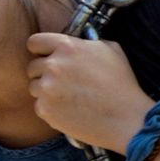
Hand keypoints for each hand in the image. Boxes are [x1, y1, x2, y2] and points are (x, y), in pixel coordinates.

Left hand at [27, 33, 153, 151]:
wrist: (127, 118)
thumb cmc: (122, 84)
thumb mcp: (112, 50)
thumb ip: (87, 43)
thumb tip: (79, 42)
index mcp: (67, 46)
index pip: (34, 42)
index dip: (41, 50)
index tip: (47, 57)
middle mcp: (53, 65)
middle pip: (32, 67)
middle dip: (45, 73)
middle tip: (64, 83)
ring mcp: (47, 89)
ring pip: (34, 87)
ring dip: (46, 92)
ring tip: (69, 98)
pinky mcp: (45, 110)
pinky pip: (39, 106)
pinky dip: (51, 109)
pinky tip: (70, 110)